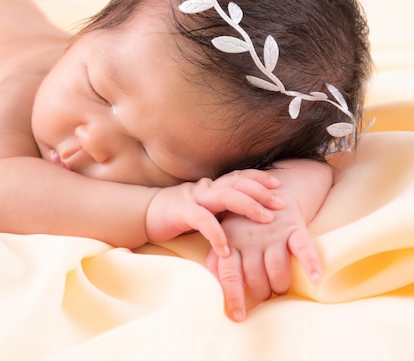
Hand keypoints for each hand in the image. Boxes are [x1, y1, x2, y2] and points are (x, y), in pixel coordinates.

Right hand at [145, 169, 282, 257]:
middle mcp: (206, 188)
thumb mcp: (204, 208)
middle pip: (237, 183)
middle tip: (280, 203)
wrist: (145, 214)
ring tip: (265, 219)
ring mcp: (194, 198)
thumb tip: (247, 218)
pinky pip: (203, 220)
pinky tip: (226, 249)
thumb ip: (221, 209)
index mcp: (212, 186)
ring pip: (225, 195)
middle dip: (261, 192)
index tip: (277, 184)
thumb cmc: (177, 214)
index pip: (238, 176)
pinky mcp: (182, 213)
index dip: (258, 178)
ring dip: (248, 206)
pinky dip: (216, 234)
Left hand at [205, 191, 322, 321]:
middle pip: (254, 276)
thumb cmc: (242, 225)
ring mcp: (272, 233)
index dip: (232, 296)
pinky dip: (311, 264)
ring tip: (279, 289)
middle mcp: (249, 238)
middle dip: (260, 292)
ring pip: (276, 269)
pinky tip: (315, 279)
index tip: (238, 316)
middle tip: (264, 296)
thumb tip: (211, 290)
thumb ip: (216, 262)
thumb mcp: (223, 238)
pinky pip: (303, 249)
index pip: (228, 273)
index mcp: (229, 241)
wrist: (269, 193)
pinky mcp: (294, 229)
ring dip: (279, 286)